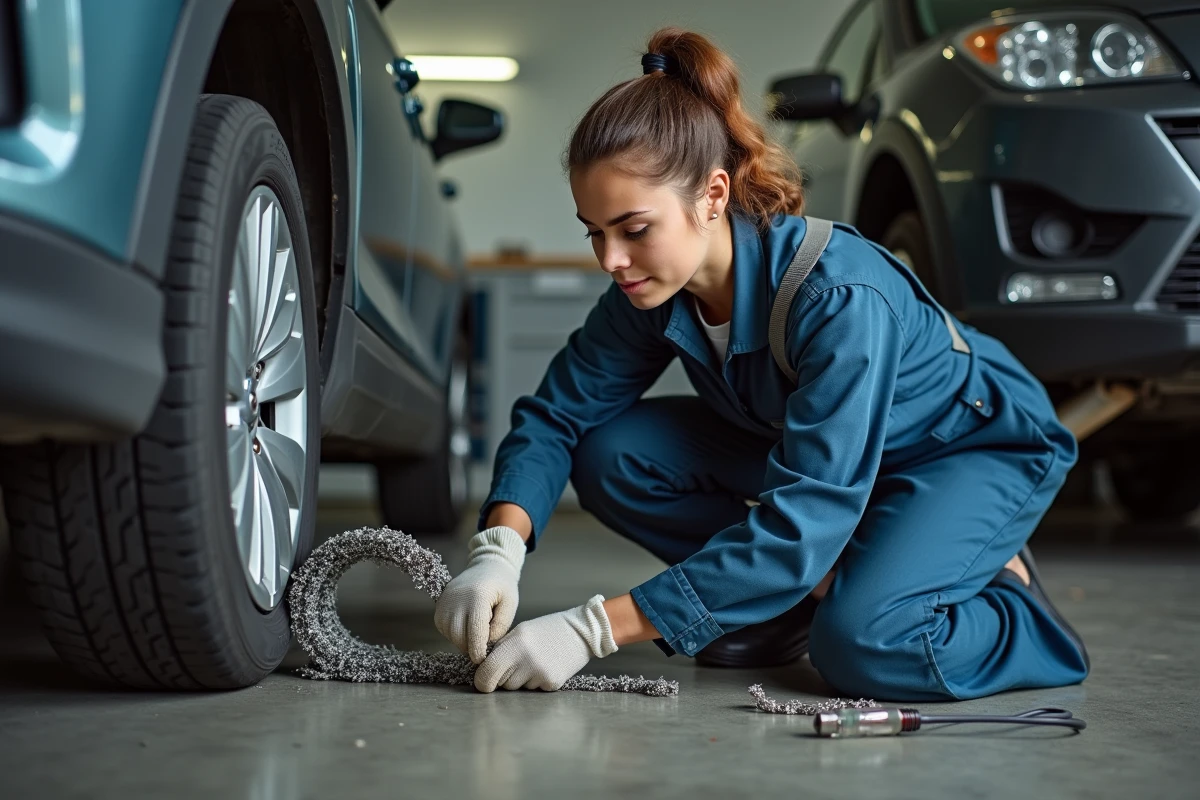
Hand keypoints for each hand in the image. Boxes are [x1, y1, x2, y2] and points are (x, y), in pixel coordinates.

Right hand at [434, 526, 525, 663]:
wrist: (487, 565)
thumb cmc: (502, 586)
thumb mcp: (510, 604)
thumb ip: (500, 627)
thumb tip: (486, 645)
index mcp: (477, 597)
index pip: (474, 632)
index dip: (478, 650)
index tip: (483, 660)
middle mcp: (457, 599)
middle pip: (459, 636)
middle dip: (470, 647)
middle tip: (483, 647)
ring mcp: (445, 601)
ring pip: (449, 634)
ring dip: (462, 641)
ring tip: (476, 633)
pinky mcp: (439, 604)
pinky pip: (443, 628)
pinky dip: (454, 633)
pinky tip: (466, 627)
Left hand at [474, 595, 616, 692]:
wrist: (582, 632)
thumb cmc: (547, 630)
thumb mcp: (520, 632)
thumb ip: (500, 650)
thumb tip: (482, 669)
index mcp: (515, 645)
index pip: (486, 675)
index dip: (482, 679)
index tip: (485, 678)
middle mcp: (526, 661)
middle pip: (501, 684)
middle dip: (503, 677)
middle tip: (516, 663)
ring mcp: (540, 675)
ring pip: (517, 688)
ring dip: (521, 679)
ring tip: (535, 661)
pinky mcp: (552, 684)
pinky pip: (533, 689)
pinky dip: (536, 681)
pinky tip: (547, 666)